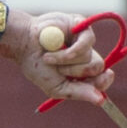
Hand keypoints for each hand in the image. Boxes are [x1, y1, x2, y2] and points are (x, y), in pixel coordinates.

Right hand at [0, 9, 114, 105]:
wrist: (23, 45)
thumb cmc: (36, 67)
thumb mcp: (56, 87)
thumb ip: (78, 93)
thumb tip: (101, 101)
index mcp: (81, 72)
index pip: (102, 78)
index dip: (103, 82)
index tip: (100, 82)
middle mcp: (85, 56)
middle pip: (98, 67)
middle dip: (78, 73)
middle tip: (61, 72)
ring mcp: (83, 40)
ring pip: (90, 57)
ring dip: (67, 62)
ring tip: (48, 57)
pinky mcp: (81, 26)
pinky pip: (87, 42)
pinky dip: (71, 51)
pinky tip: (57, 47)